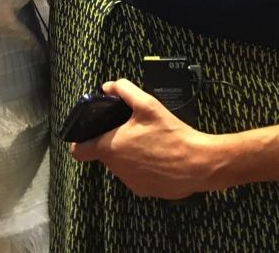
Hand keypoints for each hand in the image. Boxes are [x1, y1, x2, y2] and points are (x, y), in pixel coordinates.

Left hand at [69, 79, 221, 198]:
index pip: (78, 151)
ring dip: (129, 156)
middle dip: (114, 142)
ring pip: (122, 166)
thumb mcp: (147, 104)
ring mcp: (131, 182)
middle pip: (105, 154)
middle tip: (131, 130)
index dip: (80, 141)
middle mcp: (116, 169)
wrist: (200, 163)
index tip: (90, 133)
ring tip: (148, 143)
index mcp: (110, 148)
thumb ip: (124, 90)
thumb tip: (107, 86)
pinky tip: (158, 158)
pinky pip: (137, 177)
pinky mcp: (146, 192)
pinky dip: (143, 169)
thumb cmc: (171, 134)